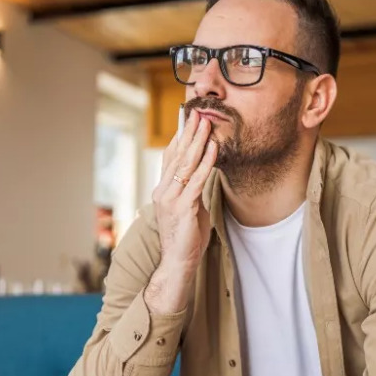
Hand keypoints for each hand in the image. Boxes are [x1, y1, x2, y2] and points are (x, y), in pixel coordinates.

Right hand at [154, 110, 217, 268]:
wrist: (179, 262)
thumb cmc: (186, 238)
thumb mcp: (189, 208)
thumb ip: (192, 191)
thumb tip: (203, 176)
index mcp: (162, 190)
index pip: (169, 158)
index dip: (179, 138)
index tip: (188, 120)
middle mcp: (162, 191)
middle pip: (176, 155)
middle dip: (189, 133)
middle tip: (198, 113)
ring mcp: (170, 199)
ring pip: (185, 164)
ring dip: (198, 142)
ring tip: (207, 124)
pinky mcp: (182, 207)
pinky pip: (196, 180)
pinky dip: (206, 162)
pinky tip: (213, 148)